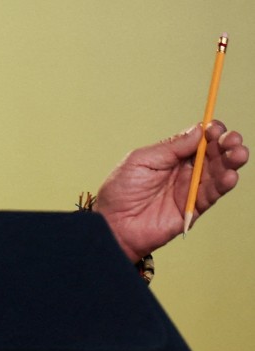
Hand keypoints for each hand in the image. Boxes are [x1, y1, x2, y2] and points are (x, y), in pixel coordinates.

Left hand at [93, 121, 248, 261]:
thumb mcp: (141, 160)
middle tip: (232, 139)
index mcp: (170, 156)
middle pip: (212, 155)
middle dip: (225, 145)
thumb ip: (171, 148)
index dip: (208, 133)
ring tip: (238, 153)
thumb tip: (198, 131)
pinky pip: (212, 195)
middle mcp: (184, 171)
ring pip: (217, 173)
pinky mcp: (193, 208)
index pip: (197, 140)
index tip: (215, 127)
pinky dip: (222, 185)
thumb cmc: (121, 190)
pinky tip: (230, 175)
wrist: (113, 223)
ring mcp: (190, 189)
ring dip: (230, 162)